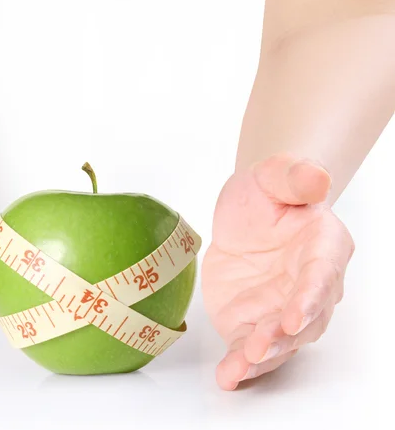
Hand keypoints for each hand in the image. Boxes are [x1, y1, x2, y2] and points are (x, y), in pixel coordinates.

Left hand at [202, 155, 353, 390]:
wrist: (243, 217)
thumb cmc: (265, 195)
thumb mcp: (272, 174)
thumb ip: (294, 175)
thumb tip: (319, 178)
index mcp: (322, 247)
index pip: (322, 275)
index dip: (309, 297)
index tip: (293, 316)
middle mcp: (310, 286)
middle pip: (305, 319)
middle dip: (282, 336)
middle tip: (260, 346)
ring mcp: (282, 309)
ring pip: (280, 341)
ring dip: (262, 357)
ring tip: (238, 367)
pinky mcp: (254, 322)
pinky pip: (251, 347)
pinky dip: (241, 364)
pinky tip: (227, 376)